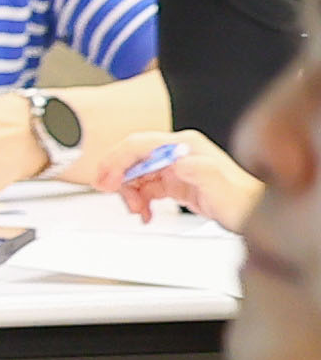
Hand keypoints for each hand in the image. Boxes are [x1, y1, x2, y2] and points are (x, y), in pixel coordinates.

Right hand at [79, 129, 255, 226]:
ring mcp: (176, 166)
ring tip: (137, 210)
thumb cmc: (242, 202)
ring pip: (135, 173)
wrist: (252, 214)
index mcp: (185, 146)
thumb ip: (202, 171)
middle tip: (110, 195)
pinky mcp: (175, 181)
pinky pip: (145, 186)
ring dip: (128, 193)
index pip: (139, 145)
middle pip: (132, 158)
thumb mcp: (222, 189)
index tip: (107, 180)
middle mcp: (178, 152)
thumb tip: (178, 161)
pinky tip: (145, 212)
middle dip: (118, 178)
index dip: (117, 161)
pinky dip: (139, 199)